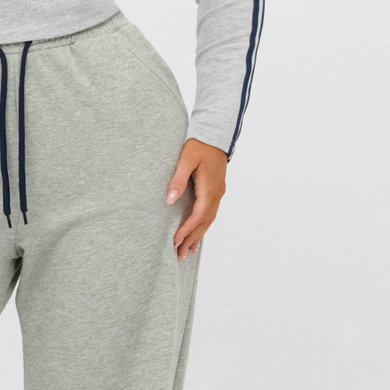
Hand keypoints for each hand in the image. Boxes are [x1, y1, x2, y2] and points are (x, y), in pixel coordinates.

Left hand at [166, 138, 227, 257]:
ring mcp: (218, 193)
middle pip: (205, 222)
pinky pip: (210, 214)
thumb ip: (178, 179)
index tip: (176, 240)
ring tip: (188, 251)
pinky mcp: (216, 191)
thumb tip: (170, 198)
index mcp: (209, 187)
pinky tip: (197, 234)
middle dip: (192, 239)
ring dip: (198, 236)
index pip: (198, 215)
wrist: (215, 135)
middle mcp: (216, 193)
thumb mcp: (185, 159)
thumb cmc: (200, 145)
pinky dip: (203, 226)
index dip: (187, 229)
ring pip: (209, 220)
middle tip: (180, 254)